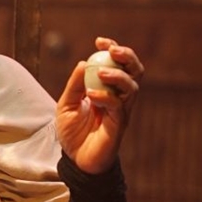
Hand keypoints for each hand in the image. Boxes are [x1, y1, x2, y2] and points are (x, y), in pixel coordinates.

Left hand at [56, 37, 144, 173]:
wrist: (75, 160)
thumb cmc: (73, 132)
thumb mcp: (66, 104)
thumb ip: (75, 85)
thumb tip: (84, 62)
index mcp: (109, 89)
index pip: (118, 65)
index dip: (114, 50)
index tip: (100, 41)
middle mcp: (120, 98)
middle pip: (135, 72)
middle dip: (127, 57)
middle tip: (112, 50)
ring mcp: (121, 111)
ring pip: (132, 87)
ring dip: (117, 76)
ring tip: (101, 72)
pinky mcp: (119, 125)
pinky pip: (119, 107)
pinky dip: (106, 97)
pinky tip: (92, 96)